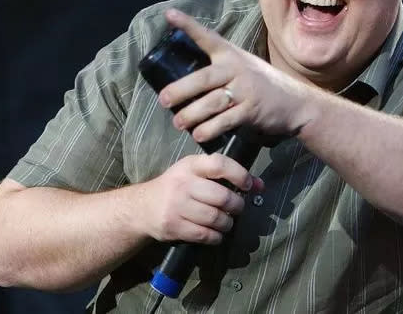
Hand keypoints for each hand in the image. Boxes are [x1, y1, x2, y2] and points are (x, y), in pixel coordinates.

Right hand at [140, 153, 263, 244]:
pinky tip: (216, 234)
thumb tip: (259, 185)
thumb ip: (224, 176)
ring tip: (226, 222)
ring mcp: (177, 206)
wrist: (142, 207)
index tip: (248, 185)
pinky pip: (205, 235)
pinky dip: (217, 237)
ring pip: (215, 218)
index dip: (239, 174)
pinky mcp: (174, 226)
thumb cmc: (176, 187)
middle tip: (237, 209)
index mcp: (190, 165)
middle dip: (236, 206)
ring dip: (228, 224)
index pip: (219, 164)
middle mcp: (183, 184)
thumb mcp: (195, 173)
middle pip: (222, 197)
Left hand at [158, 9, 312, 143]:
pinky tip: (198, 135)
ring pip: (211, 102)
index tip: (169, 14)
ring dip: (191, 114)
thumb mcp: (244, 67)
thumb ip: (220, 69)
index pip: (207, 37)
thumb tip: (183, 83)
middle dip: (180, 90)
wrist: (296, 103)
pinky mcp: (251, 110)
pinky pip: (225, 120)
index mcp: (231, 55)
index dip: (187, 25)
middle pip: (202, 78)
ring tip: (178, 123)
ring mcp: (245, 90)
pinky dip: (209, 129)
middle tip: (164, 100)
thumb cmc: (262, 85)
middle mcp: (236, 69)